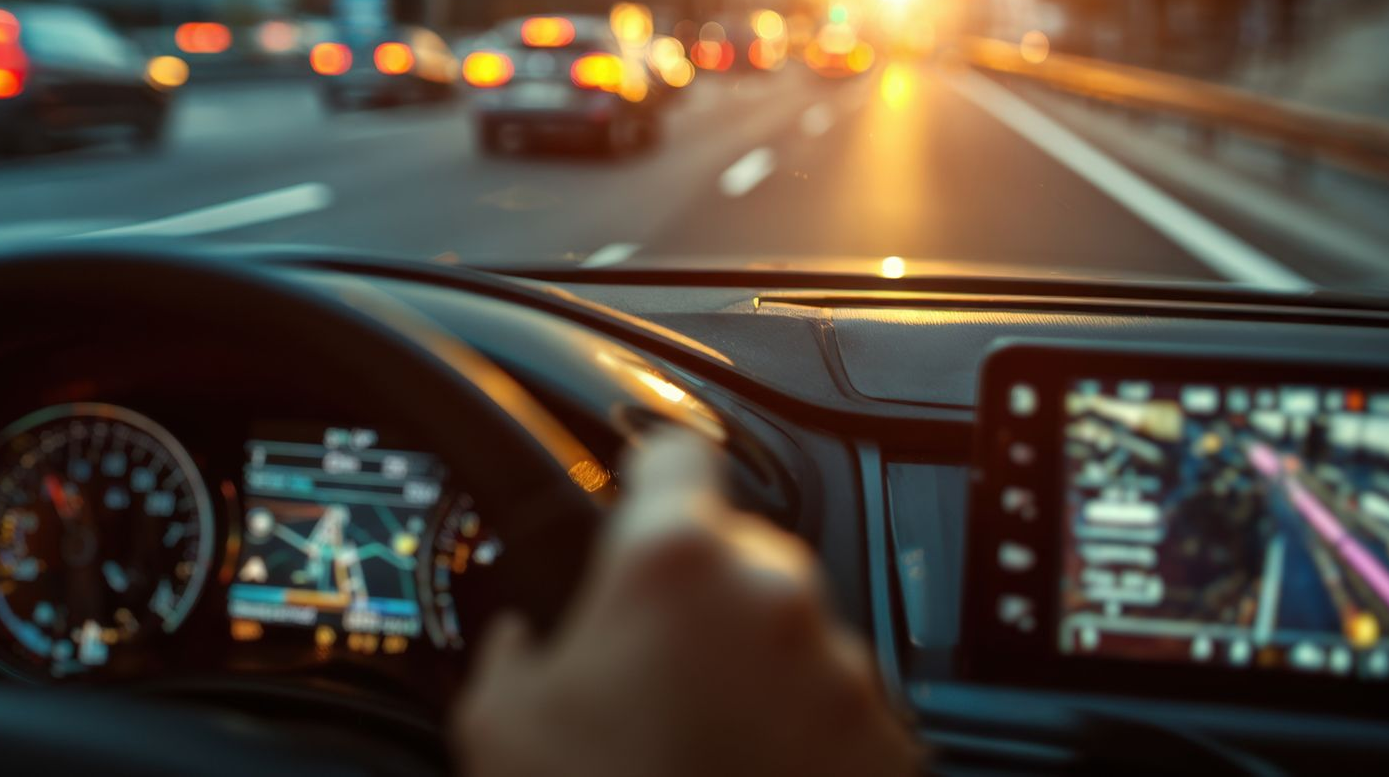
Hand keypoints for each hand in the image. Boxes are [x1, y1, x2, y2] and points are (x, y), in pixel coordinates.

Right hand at [453, 431, 920, 776]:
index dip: (652, 473)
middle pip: (736, 556)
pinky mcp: (888, 738)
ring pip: (792, 635)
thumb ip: (516, 647)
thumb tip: (528, 639)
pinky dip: (801, 732)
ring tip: (700, 747)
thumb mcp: (500, 722)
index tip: (647, 486)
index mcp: (673, 563)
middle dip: (698, 604)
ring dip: (754, 671)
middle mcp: (773, 594)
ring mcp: (841, 667)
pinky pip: (838, 706)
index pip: (674, 454)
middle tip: (650, 677)